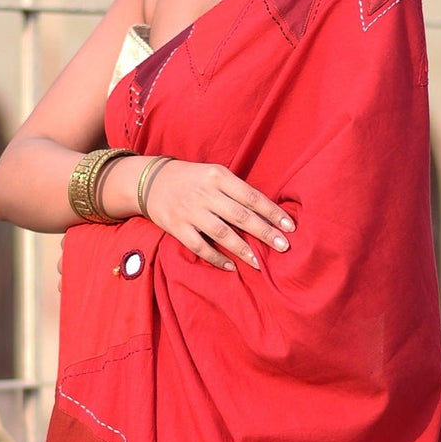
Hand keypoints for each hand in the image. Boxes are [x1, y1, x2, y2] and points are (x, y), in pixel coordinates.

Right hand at [141, 158, 293, 271]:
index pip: (252, 196)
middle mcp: (206, 193)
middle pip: (241, 216)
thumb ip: (236, 190)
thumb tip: (266, 212)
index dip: (272, 212)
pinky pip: (200, 246)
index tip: (289, 226)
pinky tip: (231, 267)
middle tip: (284, 246)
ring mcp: (191, 211)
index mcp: (219, 176)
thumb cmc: (191, 178)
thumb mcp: (214, 174)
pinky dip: (216, 258)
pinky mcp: (177, 227)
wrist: (151, 181)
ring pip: (222, 233)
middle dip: (265, 233)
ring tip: (259, 263)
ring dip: (243, 250)